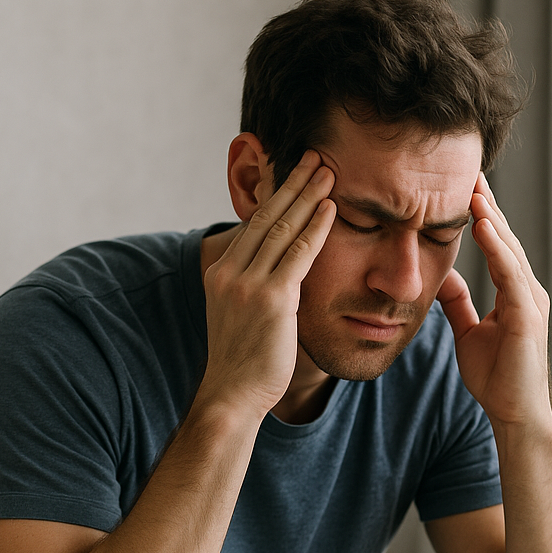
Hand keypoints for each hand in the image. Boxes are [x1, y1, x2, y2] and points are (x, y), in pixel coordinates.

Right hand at [200, 151, 335, 419]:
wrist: (231, 396)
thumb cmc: (242, 365)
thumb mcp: (241, 319)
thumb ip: (257, 291)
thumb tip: (282, 277)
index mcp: (220, 275)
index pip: (252, 226)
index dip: (274, 196)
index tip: (292, 173)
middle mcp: (230, 273)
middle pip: (266, 216)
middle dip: (292, 183)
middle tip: (314, 155)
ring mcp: (249, 284)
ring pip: (282, 228)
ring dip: (308, 195)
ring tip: (328, 170)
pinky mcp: (271, 299)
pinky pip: (298, 253)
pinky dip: (316, 228)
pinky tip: (330, 208)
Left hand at [436, 173, 551, 431]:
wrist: (513, 413)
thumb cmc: (496, 377)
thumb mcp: (469, 332)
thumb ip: (459, 304)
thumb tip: (443, 277)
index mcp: (514, 292)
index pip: (496, 246)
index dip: (481, 218)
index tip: (463, 189)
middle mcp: (526, 291)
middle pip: (505, 239)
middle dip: (487, 207)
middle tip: (470, 173)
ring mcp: (530, 302)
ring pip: (510, 251)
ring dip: (491, 220)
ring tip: (474, 191)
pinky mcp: (527, 316)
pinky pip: (510, 275)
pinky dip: (497, 249)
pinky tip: (482, 227)